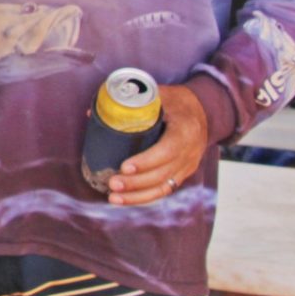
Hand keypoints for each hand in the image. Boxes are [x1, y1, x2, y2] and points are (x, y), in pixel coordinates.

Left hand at [108, 85, 208, 204]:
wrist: (204, 110)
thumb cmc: (175, 101)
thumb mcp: (158, 95)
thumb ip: (129, 102)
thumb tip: (91, 113)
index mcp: (185, 130)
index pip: (167, 150)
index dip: (146, 161)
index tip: (124, 167)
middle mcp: (190, 152)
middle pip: (162, 174)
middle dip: (136, 183)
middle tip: (112, 184)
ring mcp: (188, 166)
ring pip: (164, 187)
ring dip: (137, 196)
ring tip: (113, 198)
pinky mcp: (183, 173)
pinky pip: (165, 190)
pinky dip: (145, 197)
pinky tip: (125, 200)